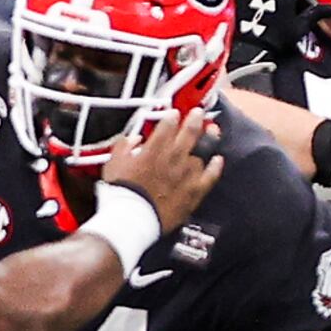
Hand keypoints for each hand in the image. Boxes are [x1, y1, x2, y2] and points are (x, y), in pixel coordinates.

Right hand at [98, 107, 224, 229]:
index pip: (167, 126)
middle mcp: (174, 157)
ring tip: (212, 131)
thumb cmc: (121, 192)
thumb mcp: (112, 163)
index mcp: (154, 149)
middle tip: (198, 112)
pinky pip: (210, 176)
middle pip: (189, 132)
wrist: (132, 217)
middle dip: (195, 119)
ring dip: (207, 139)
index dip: (171, 117)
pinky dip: (215, 167)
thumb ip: (123, 147)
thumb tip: (132, 139)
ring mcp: (186, 173)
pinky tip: (218, 160)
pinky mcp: (194, 190)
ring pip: (202, 151)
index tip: (173, 114)